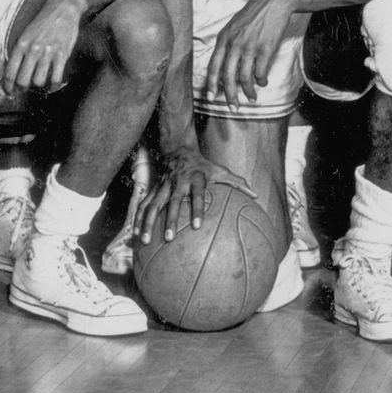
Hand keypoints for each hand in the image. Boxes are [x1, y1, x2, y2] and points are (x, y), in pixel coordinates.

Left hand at [4, 0, 86, 92]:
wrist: (63, 8)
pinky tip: (53, 86)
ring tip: (40, 83)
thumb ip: (20, 51)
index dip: (7, 87)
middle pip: (23, 80)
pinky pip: (56, 78)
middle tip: (24, 90)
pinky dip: (54, 87)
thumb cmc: (43, 22)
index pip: (10, 73)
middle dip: (22, 89)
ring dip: (38, 86)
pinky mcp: (62, 54)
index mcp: (21, 45)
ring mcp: (48, 53)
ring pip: (38, 82)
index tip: (9, 93)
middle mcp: (33, 50)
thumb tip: (14, 71)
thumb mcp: (26, 34)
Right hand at [137, 147, 253, 243]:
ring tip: (145, 241)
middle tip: (169, 239)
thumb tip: (256, 196)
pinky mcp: (154, 190)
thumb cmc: (203, 166)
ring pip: (153, 205)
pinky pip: (144, 205)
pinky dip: (139, 219)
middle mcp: (178, 183)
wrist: (179, 151)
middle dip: (169, 221)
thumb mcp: (221, 171)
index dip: (197, 209)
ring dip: (148, 223)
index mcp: (195, 179)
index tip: (197, 226)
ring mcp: (164, 187)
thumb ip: (237, 184)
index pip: (197, 195)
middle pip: (172, 203)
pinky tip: (135, 235)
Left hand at [207, 0, 299, 107]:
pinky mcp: (265, 49)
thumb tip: (225, 65)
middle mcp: (234, 43)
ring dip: (248, 92)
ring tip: (252, 98)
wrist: (275, 0)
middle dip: (230, 96)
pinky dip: (261, 81)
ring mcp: (250, 46)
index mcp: (224, 38)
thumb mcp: (235, 24)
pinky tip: (263, 82)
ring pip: (245, 78)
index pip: (213, 66)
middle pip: (228, 77)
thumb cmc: (255, 13)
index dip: (211, 84)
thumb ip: (228, 43)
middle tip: (234, 107)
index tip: (210, 98)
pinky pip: (260, 72)